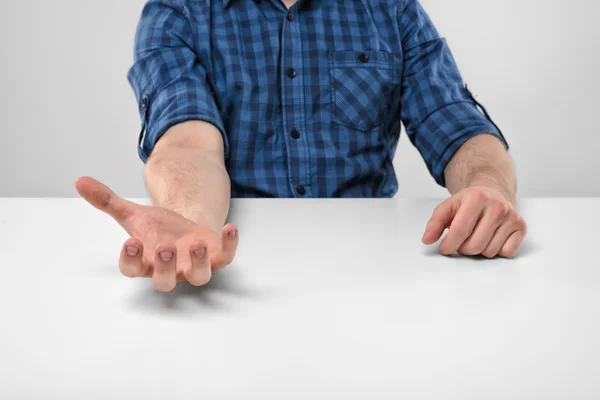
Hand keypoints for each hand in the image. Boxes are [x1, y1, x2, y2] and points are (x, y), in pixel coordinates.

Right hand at [75, 176, 238, 291]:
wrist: (184, 229)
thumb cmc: (157, 229)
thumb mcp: (133, 214)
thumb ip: (108, 201)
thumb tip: (80, 181)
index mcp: (146, 261)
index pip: (133, 269)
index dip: (131, 260)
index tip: (131, 242)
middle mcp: (170, 268)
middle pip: (165, 281)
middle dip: (165, 266)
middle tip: (165, 246)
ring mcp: (194, 265)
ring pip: (199, 277)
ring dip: (199, 263)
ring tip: (197, 244)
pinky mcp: (216, 257)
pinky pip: (225, 258)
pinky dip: (230, 246)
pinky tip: (230, 229)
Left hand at [421, 186, 526, 257]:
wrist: (493, 192)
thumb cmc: (469, 202)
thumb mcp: (448, 206)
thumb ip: (435, 223)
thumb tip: (427, 240)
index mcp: (476, 198)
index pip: (459, 231)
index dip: (448, 245)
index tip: (444, 248)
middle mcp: (497, 206)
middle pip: (474, 246)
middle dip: (463, 248)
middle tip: (461, 241)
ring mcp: (511, 217)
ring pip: (489, 251)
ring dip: (479, 250)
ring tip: (476, 236)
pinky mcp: (521, 227)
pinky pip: (506, 253)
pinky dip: (496, 251)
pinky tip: (491, 238)